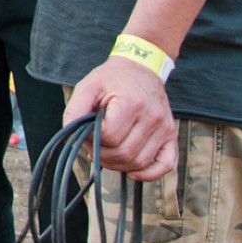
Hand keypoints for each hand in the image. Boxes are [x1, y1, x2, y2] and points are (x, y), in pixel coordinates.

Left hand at [64, 56, 178, 180]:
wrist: (141, 67)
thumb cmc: (111, 79)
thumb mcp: (87, 86)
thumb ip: (75, 110)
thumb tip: (70, 135)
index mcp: (131, 103)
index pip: (109, 136)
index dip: (92, 139)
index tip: (85, 131)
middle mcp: (152, 117)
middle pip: (124, 153)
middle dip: (102, 155)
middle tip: (92, 145)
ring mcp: (165, 128)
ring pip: (140, 162)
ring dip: (118, 165)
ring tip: (105, 153)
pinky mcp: (171, 135)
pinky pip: (166, 165)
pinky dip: (149, 174)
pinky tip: (131, 172)